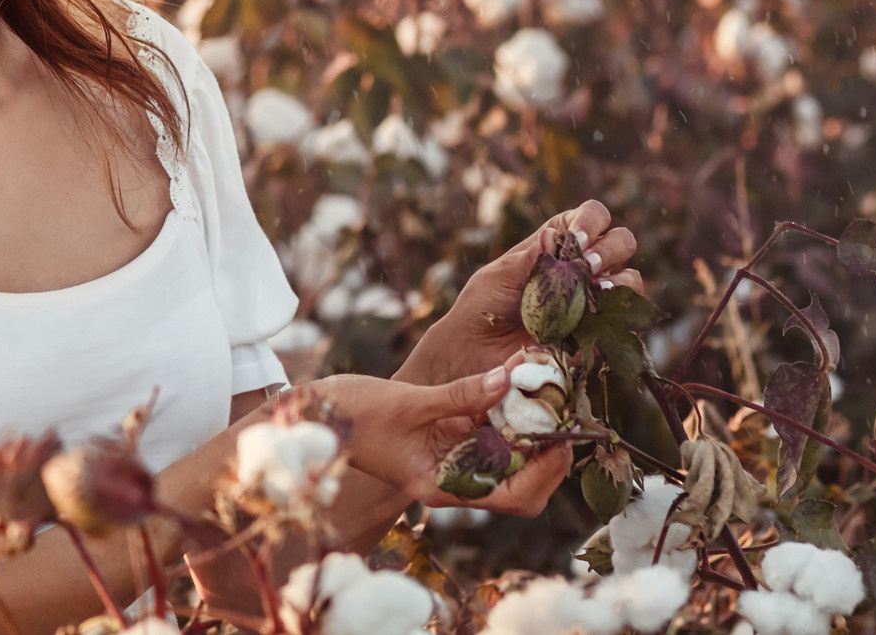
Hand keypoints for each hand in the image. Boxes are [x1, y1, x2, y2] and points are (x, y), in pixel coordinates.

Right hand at [303, 359, 570, 516]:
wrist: (312, 413)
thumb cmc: (351, 415)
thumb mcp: (409, 403)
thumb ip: (460, 395)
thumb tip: (509, 378)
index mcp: (442, 486)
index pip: (514, 497)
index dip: (545, 472)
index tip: (562, 437)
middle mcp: (452, 480)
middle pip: (520, 485)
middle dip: (547, 454)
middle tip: (563, 415)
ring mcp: (449, 460)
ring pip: (508, 457)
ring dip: (530, 429)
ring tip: (542, 390)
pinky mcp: (445, 438)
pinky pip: (488, 434)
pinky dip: (505, 413)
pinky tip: (513, 382)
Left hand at [401, 200, 642, 388]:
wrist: (477, 351)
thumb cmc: (483, 305)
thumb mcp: (500, 275)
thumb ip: (530, 257)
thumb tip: (552, 236)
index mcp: (559, 243)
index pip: (592, 216)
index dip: (591, 221)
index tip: (577, 239)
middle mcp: (582, 266)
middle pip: (621, 242)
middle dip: (610, 248)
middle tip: (588, 263)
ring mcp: (594, 298)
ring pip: (630, 278)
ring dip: (618, 279)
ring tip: (594, 287)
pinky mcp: (598, 330)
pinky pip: (624, 318)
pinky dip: (617, 312)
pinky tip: (595, 313)